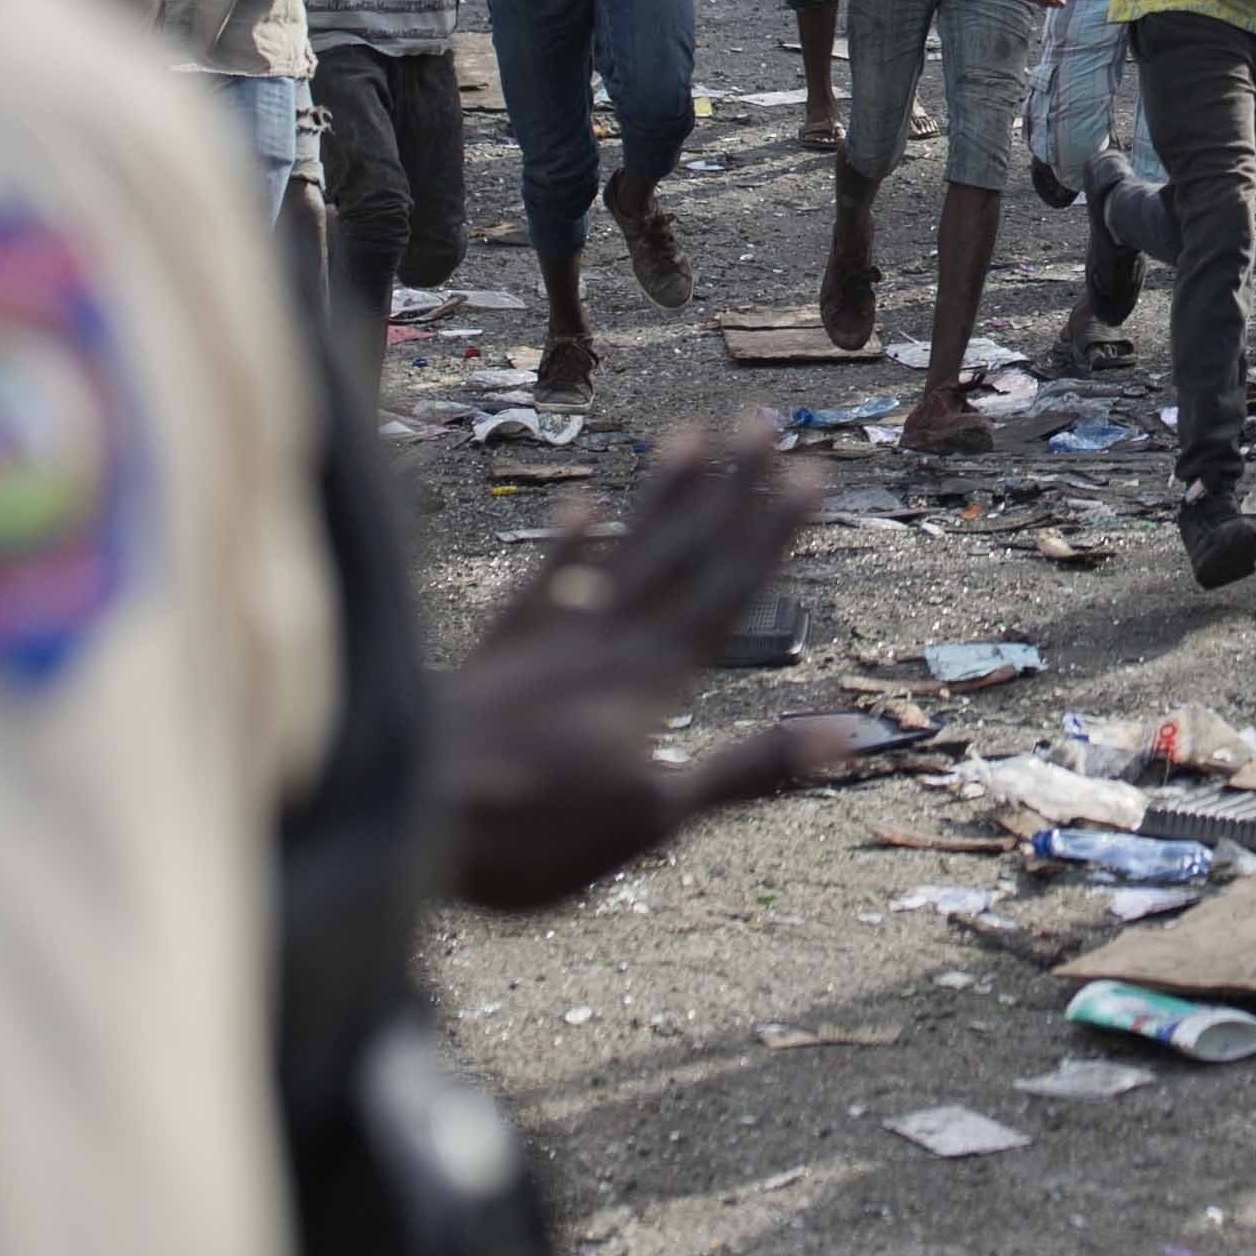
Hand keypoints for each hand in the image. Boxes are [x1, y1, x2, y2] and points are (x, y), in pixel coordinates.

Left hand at [435, 424, 854, 910]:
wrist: (408, 815)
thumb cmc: (538, 834)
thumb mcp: (659, 819)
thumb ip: (749, 771)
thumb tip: (846, 735)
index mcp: (655, 682)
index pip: (729, 592)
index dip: (771, 533)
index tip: (809, 472)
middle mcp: (610, 644)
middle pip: (681, 556)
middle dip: (729, 491)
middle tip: (762, 421)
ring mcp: (551, 642)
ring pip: (620, 556)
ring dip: (659, 498)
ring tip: (690, 435)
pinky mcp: (498, 655)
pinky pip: (539, 586)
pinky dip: (564, 547)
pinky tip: (580, 505)